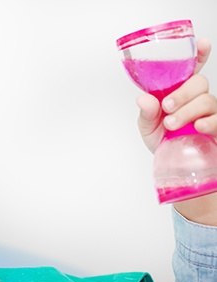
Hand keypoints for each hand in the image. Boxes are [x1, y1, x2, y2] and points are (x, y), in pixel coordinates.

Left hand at [137, 38, 216, 152]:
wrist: (175, 165)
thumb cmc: (163, 140)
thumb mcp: (148, 126)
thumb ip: (147, 112)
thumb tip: (143, 99)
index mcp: (179, 91)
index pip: (192, 69)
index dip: (199, 55)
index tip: (203, 44)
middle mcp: (197, 98)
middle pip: (199, 82)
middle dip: (182, 93)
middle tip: (166, 107)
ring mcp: (210, 112)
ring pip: (207, 100)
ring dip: (187, 111)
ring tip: (171, 124)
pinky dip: (209, 121)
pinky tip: (198, 126)